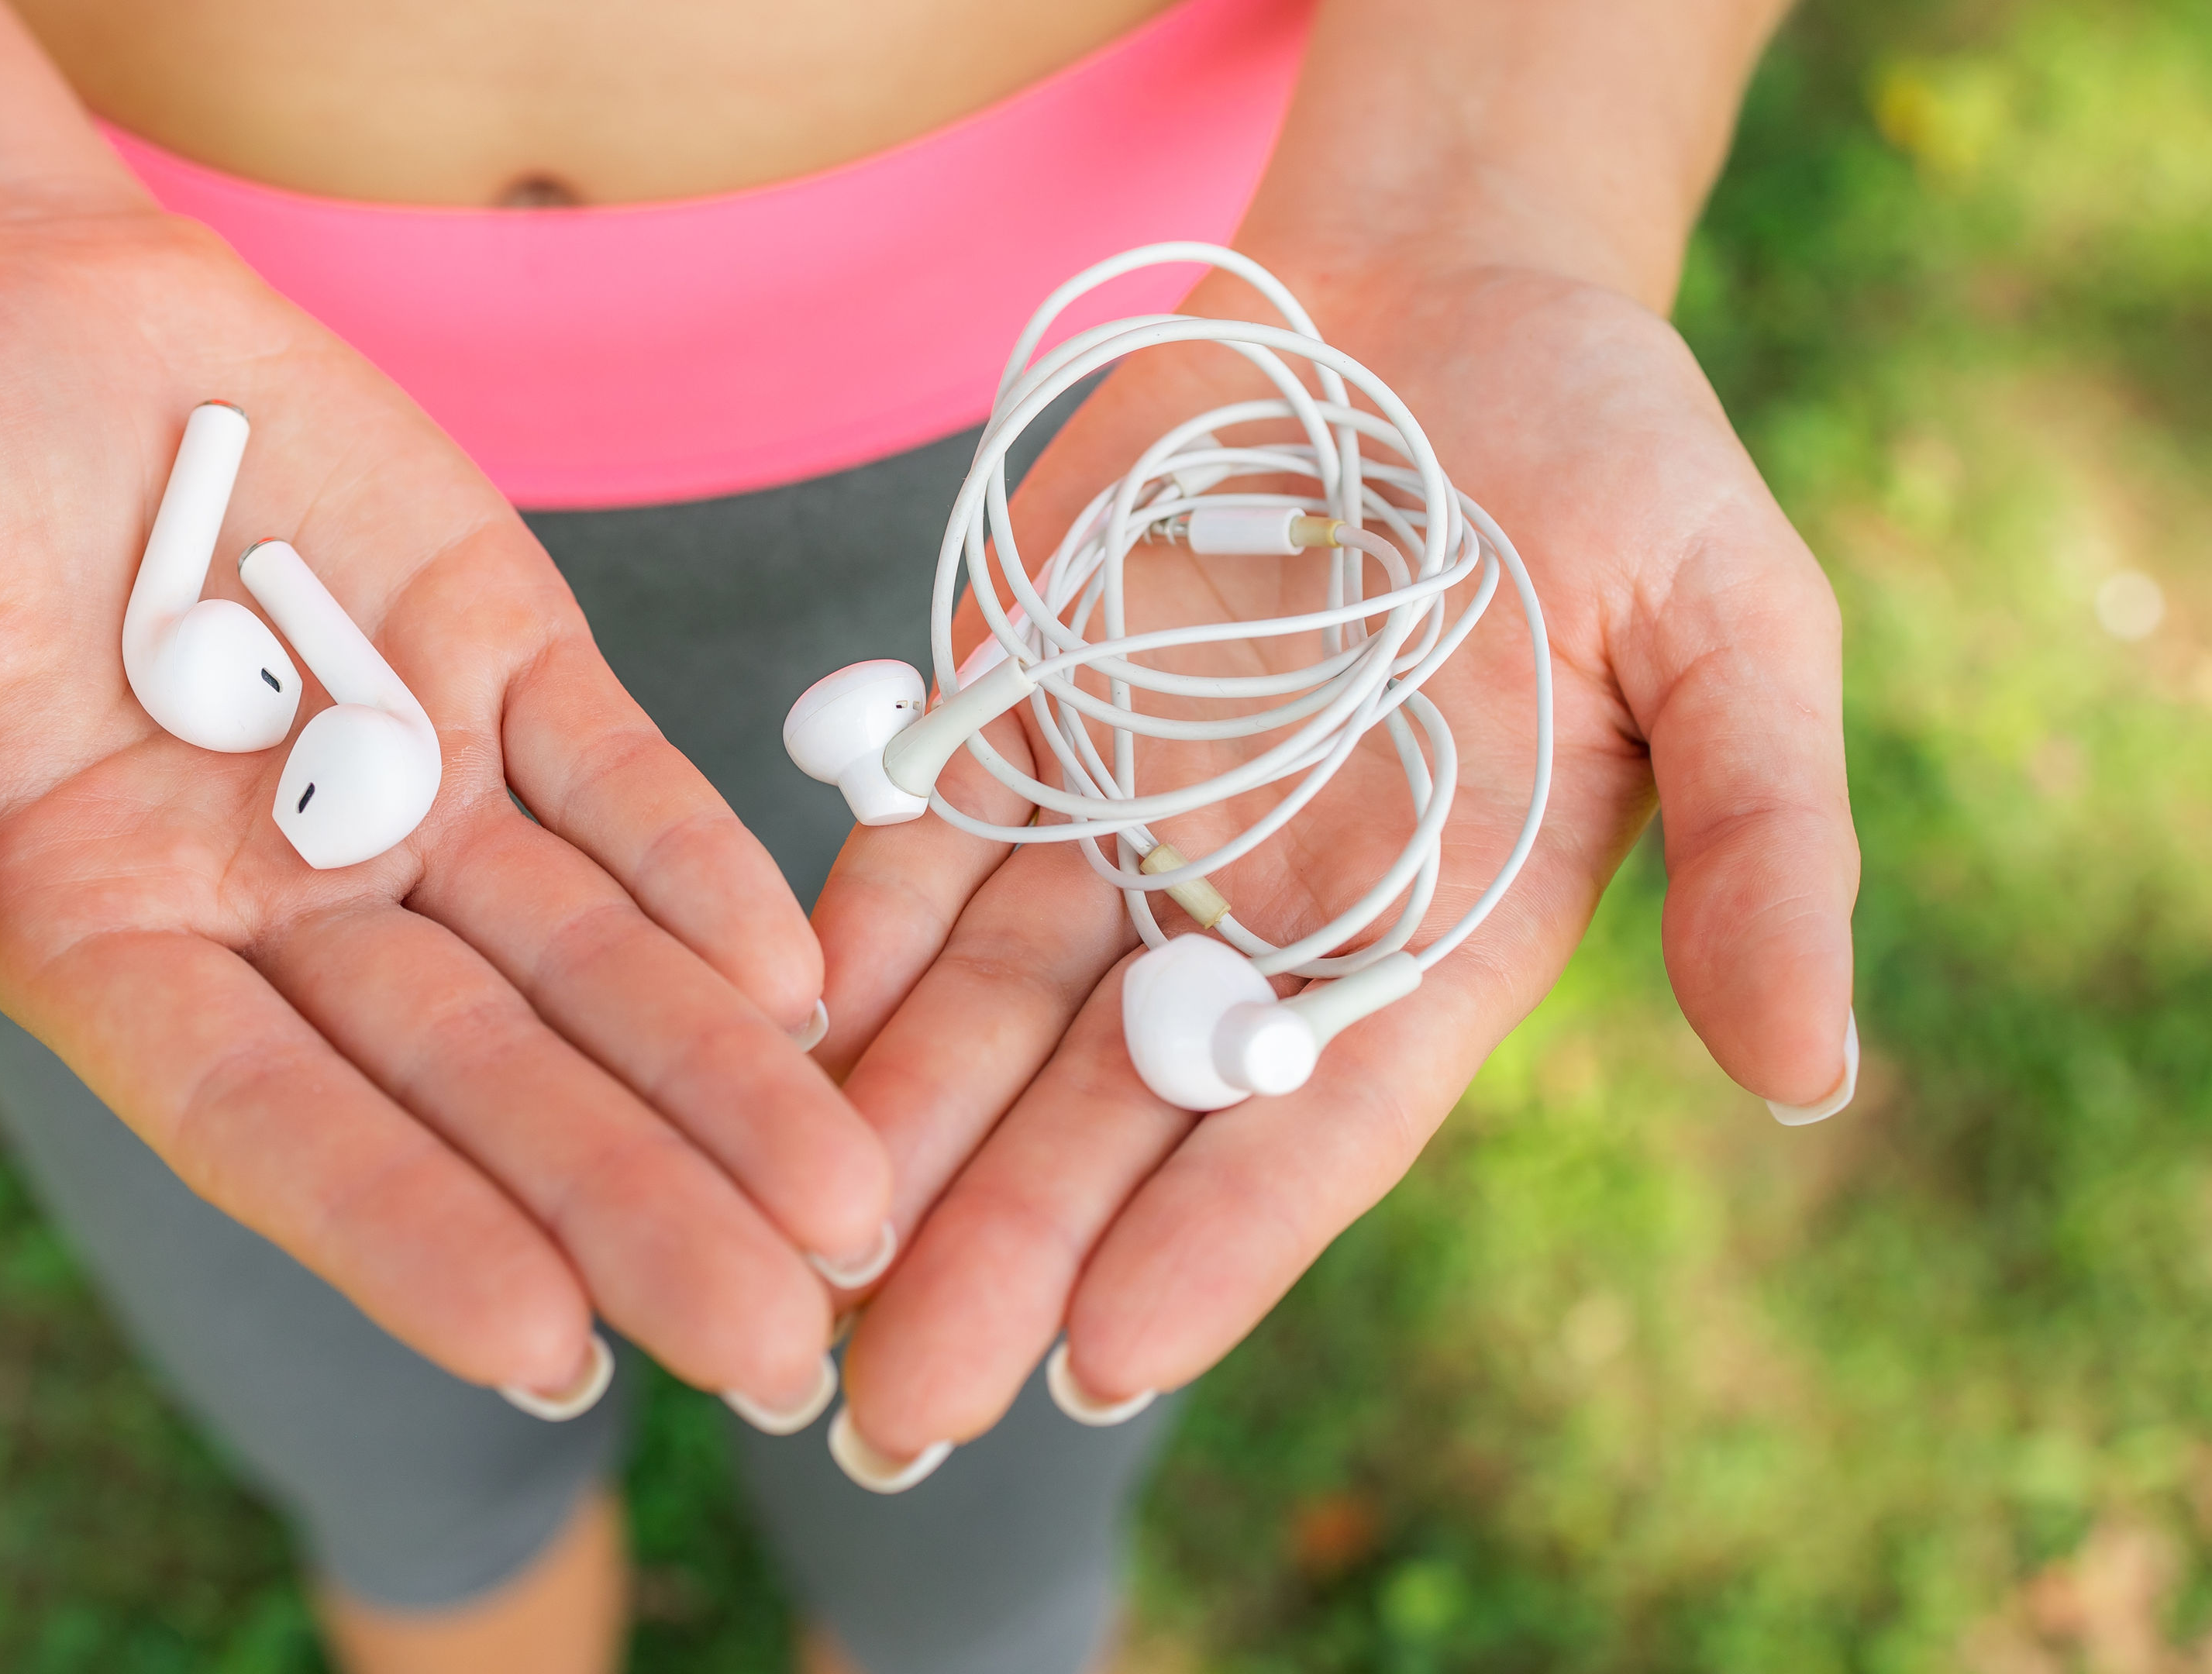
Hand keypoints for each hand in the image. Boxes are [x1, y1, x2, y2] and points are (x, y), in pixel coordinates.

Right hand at [0, 209, 889, 1415]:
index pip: (274, 1123)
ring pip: (584, 964)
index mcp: (111, 945)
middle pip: (475, 1082)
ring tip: (851, 1213)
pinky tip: (805, 980)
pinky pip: (621, 784)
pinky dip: (706, 872)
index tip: (543, 1342)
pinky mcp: (503, 665)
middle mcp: (282, 908)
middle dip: (626, 1208)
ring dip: (715, 1082)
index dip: (404, 1228)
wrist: (5, 292)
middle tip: (777, 1352)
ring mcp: (410, 789)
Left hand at [808, 252, 1858, 1463]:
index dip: (1214, 1237)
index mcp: (1436, 934)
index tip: (1100, 1359)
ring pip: (990, 1012)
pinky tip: (774, 1037)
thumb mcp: (1738, 625)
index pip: (1314, 1121)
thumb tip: (1815, 1075)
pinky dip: (852, 940)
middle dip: (1003, 1251)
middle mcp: (1261, 913)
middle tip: (889, 1419)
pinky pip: (915, 849)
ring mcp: (1124, 821)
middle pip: (1117, 1111)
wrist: (1433, 293)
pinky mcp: (1012, 718)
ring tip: (790, 1271)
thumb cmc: (1616, 455)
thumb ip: (1768, 844)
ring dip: (895, 1135)